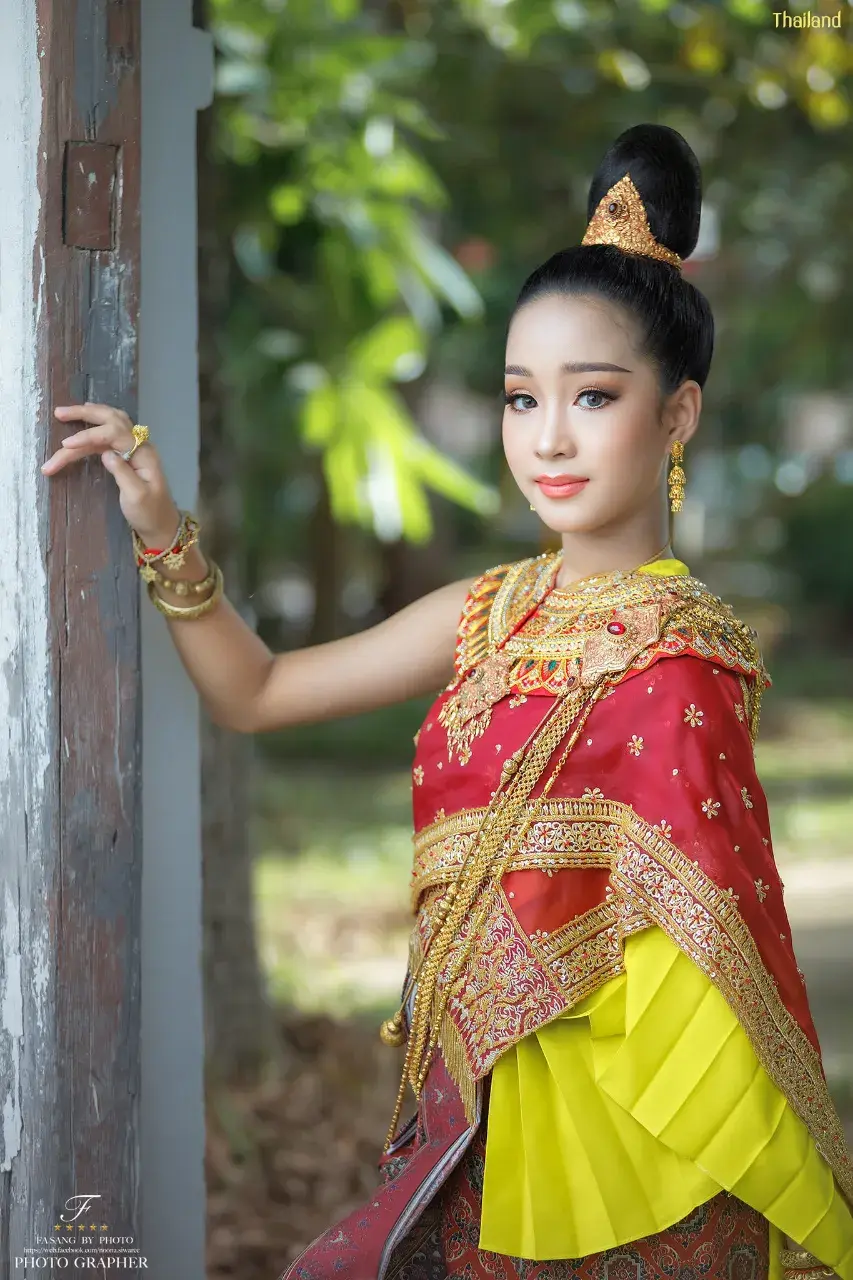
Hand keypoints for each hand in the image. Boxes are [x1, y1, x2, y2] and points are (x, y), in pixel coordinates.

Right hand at [42, 402, 180, 547]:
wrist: (161, 525)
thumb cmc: (149, 513)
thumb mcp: (136, 497)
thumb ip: (122, 473)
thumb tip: (106, 453)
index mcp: (143, 453)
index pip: (113, 434)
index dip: (88, 436)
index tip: (66, 445)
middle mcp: (139, 445)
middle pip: (112, 419)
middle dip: (84, 414)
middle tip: (59, 413)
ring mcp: (134, 448)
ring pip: (109, 423)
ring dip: (87, 416)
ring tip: (64, 413)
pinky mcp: (127, 455)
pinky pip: (109, 434)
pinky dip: (93, 427)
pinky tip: (84, 420)